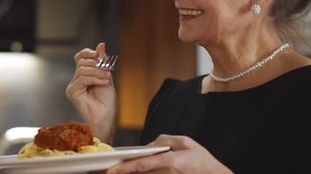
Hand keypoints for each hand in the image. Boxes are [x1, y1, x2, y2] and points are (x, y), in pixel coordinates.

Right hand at [66, 43, 116, 142]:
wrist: (106, 117)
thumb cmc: (106, 102)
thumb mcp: (106, 76)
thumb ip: (102, 62)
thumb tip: (100, 45)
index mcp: (84, 76)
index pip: (80, 57)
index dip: (88, 52)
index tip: (98, 54)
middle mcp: (76, 80)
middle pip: (82, 62)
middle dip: (97, 63)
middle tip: (108, 70)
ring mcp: (73, 86)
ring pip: (82, 69)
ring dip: (97, 71)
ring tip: (107, 78)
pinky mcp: (72, 92)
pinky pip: (82, 79)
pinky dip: (94, 78)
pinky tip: (103, 83)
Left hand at [106, 135, 233, 173]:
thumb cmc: (203, 161)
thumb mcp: (186, 142)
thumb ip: (165, 141)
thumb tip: (148, 145)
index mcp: (170, 162)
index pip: (142, 165)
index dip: (124, 168)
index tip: (111, 170)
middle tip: (107, 172)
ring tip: (116, 172)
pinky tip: (134, 173)